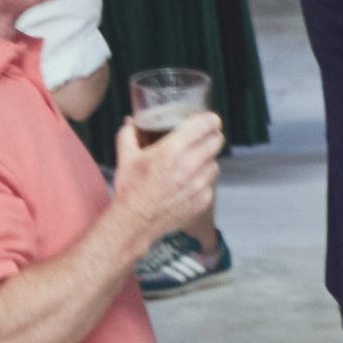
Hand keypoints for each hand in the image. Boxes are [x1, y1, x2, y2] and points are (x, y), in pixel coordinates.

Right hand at [110, 113, 222, 244]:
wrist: (135, 223)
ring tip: (192, 165)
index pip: (205, 125)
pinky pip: (212, 183)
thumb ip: (129, 135)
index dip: (210, 120)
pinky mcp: (205, 199)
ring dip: (207, 161)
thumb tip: (131, 121)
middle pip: (217, 141)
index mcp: (171, 151)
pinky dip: (204, 181)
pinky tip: (189, 184)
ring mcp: (200, 184)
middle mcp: (190, 166)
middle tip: (204, 138)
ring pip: (215, 163)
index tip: (209, 120)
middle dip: (211, 137)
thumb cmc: (131, 190)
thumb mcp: (126, 158)